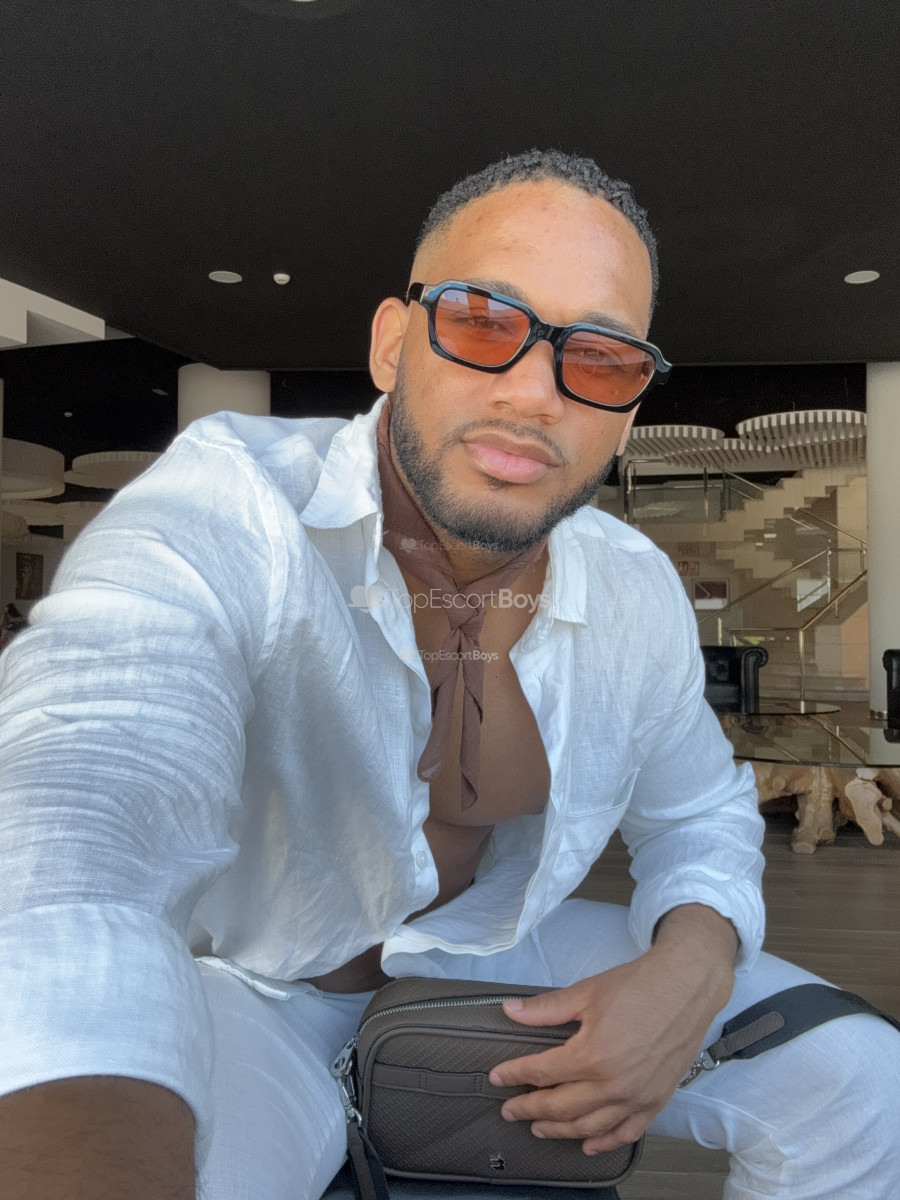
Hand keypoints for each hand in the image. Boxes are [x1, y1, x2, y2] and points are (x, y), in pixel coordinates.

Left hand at [488, 904, 735, 1153]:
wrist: (687, 985)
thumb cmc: (639, 985)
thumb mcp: (586, 992)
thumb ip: (545, 1009)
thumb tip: (511, 1011)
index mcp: (592, 1055)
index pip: (542, 1072)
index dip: (515, 1075)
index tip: (498, 1078)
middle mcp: (613, 1084)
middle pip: (560, 1106)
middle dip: (530, 1109)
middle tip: (510, 1109)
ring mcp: (636, 1097)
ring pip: (589, 1126)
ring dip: (560, 1130)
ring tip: (539, 1128)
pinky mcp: (656, 1101)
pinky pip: (625, 1132)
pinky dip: (604, 1142)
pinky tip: (588, 1144)